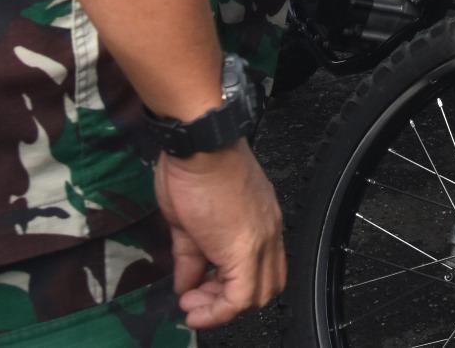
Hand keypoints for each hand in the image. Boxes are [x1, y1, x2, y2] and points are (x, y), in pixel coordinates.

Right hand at [156, 142, 285, 329]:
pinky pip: (239, 296)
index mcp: (260, 220)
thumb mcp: (189, 219)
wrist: (199, 144)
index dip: (232, 287)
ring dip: (221, 307)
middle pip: (265, 286)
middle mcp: (268, 231)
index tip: (202, 292)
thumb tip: (186, 282)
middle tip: (198, 300)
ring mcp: (261, 240)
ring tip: (192, 303)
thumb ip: (191, 255)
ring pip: (258, 294)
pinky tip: (193, 307)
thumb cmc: (195, 166)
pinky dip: (217, 311)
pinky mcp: (244, 249)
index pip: (261, 267)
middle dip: (229, 302)